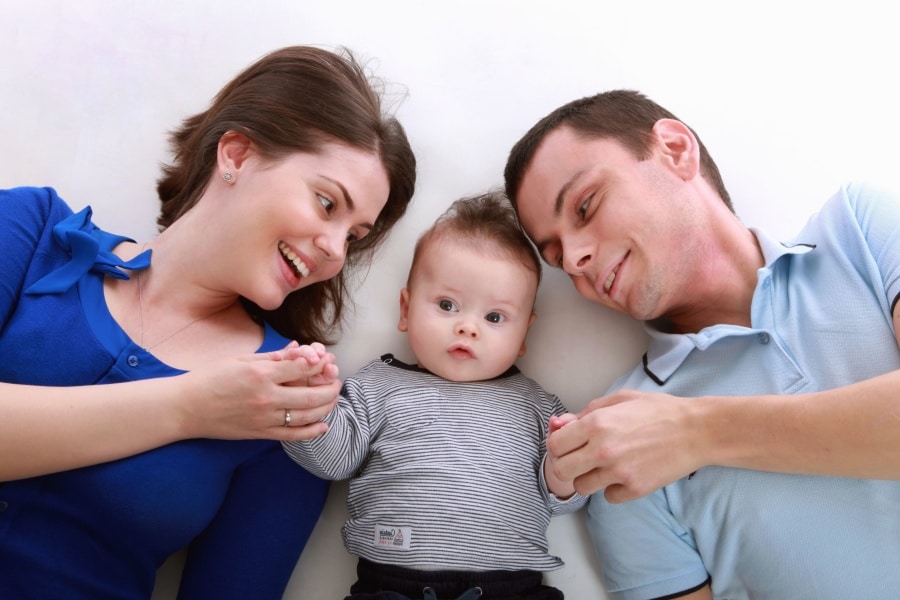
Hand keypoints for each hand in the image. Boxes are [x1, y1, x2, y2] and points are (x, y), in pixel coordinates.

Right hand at [177, 342, 341, 442]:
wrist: (185, 407)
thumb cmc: (209, 378)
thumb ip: (272, 357)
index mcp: (260, 373)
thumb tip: (297, 350)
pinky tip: (323, 425)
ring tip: (332, 400)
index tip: (325, 361)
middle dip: (330, 387)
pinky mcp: (260, 434)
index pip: (302, 368)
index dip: (319, 363)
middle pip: (311, 394)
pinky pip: (292, 435)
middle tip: (336, 382)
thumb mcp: (240, 359)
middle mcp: (266, 397)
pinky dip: (311, 432)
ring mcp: (264, 418)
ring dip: (326, 407)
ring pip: (307, 416)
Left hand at [546, 390, 701, 502]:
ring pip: (581, 488)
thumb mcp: (620, 399)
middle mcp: (603, 450)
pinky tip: (625, 475)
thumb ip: (585, 412)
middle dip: (567, 464)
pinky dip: (613, 489)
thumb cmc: (658, 411)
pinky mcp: (635, 489)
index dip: (559, 445)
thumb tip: (559, 423)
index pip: (555, 444)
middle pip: (561, 470)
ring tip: (605, 467)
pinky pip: (608, 498)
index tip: (569, 445)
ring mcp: (619, 472)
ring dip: (588, 479)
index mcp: (596, 424)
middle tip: (581, 459)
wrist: (696, 431)